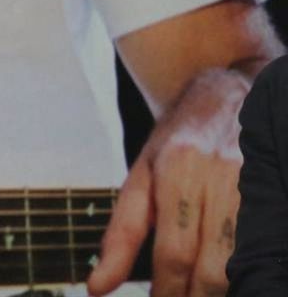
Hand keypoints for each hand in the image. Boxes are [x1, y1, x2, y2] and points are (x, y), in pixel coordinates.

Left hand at [88, 67, 248, 296]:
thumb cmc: (178, 140)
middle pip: (214, 264)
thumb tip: (96, 288)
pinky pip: (267, 241)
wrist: (227, 90)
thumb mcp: (140, 175)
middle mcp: (217, 174)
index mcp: (175, 169)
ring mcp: (254, 180)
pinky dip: (253, 267)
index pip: (173, 252)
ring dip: (227, 288)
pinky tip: (240, 278)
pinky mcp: (277, 185)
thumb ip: (121, 233)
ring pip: (244, 259)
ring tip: (204, 294)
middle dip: (197, 296)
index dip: (168, 292)